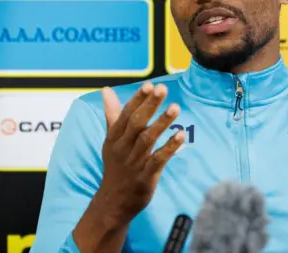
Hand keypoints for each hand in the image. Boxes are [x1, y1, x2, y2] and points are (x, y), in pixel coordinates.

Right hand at [95, 82, 184, 224]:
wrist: (113, 202)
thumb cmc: (116, 166)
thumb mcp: (111, 140)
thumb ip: (112, 114)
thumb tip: (106, 89)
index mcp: (115, 137)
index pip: (127, 114)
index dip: (138, 99)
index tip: (149, 85)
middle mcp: (123, 148)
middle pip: (137, 123)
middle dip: (150, 105)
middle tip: (162, 89)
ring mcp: (134, 163)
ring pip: (147, 139)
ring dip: (162, 123)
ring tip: (176, 108)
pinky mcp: (145, 177)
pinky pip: (158, 160)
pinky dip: (169, 147)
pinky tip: (181, 135)